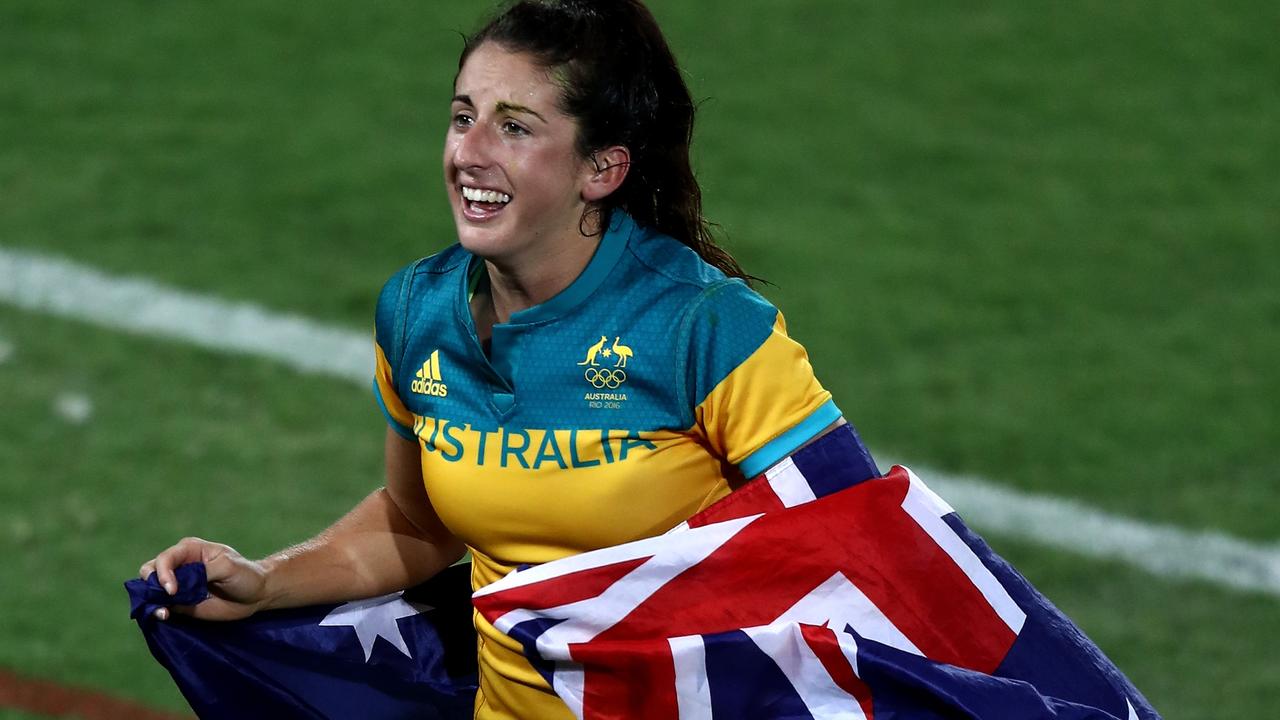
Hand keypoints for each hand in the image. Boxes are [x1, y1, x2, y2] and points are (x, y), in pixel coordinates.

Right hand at [138, 537, 268, 621]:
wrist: (256, 595)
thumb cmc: (244, 574)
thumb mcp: (227, 566)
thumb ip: (202, 572)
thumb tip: (179, 585)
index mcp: (189, 550)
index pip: (165, 559)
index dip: (164, 573)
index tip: (173, 590)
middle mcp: (179, 565)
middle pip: (150, 571)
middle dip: (150, 585)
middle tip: (165, 598)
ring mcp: (177, 585)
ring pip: (151, 590)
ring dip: (151, 600)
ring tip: (163, 613)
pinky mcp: (179, 603)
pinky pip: (160, 606)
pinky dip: (157, 611)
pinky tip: (164, 616)